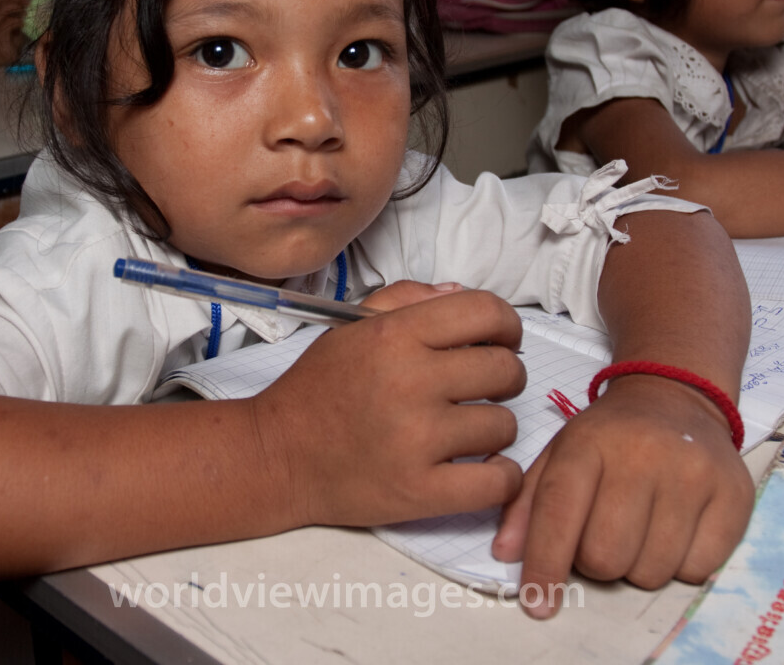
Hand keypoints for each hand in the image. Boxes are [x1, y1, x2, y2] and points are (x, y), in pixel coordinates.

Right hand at [0, 0, 35, 67]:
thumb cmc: (11, 43)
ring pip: (4, 7)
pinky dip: (18, 20)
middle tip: (31, 1)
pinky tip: (24, 24)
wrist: (0, 61)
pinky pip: (8, 22)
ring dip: (18, 7)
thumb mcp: (19, 26)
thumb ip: (24, 15)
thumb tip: (37, 3)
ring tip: (28, 12)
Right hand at [253, 284, 525, 527]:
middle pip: (505, 369)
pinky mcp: (420, 491)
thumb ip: (405, 300)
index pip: (486, 312)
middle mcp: (409, 382)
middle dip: (503, 377)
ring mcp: (417, 440)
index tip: (501, 340)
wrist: (277, 457)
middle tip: (481, 388)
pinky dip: (501, 477)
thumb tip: (459, 293)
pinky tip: (481, 469)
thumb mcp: (350, 328)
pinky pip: (498, 482)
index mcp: (394, 336)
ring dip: (494, 428)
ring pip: (504, 425)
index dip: (506, 325)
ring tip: (466, 431)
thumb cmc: (318, 390)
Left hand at [492, 374, 751, 617]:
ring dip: (637, 565)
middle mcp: (643, 455)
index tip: (537, 603)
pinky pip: (696, 570)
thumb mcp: (560, 452)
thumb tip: (507, 553)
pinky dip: (680, 564)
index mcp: (589, 443)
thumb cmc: (610, 435)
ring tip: (641, 528)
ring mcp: (694, 474)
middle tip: (604, 535)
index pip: (559, 516)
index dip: (545, 566)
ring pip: (651, 571)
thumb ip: (527, 502)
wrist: (676, 397)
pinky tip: (675, 529)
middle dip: (596, 562)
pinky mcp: (734, 495)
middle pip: (606, 557)